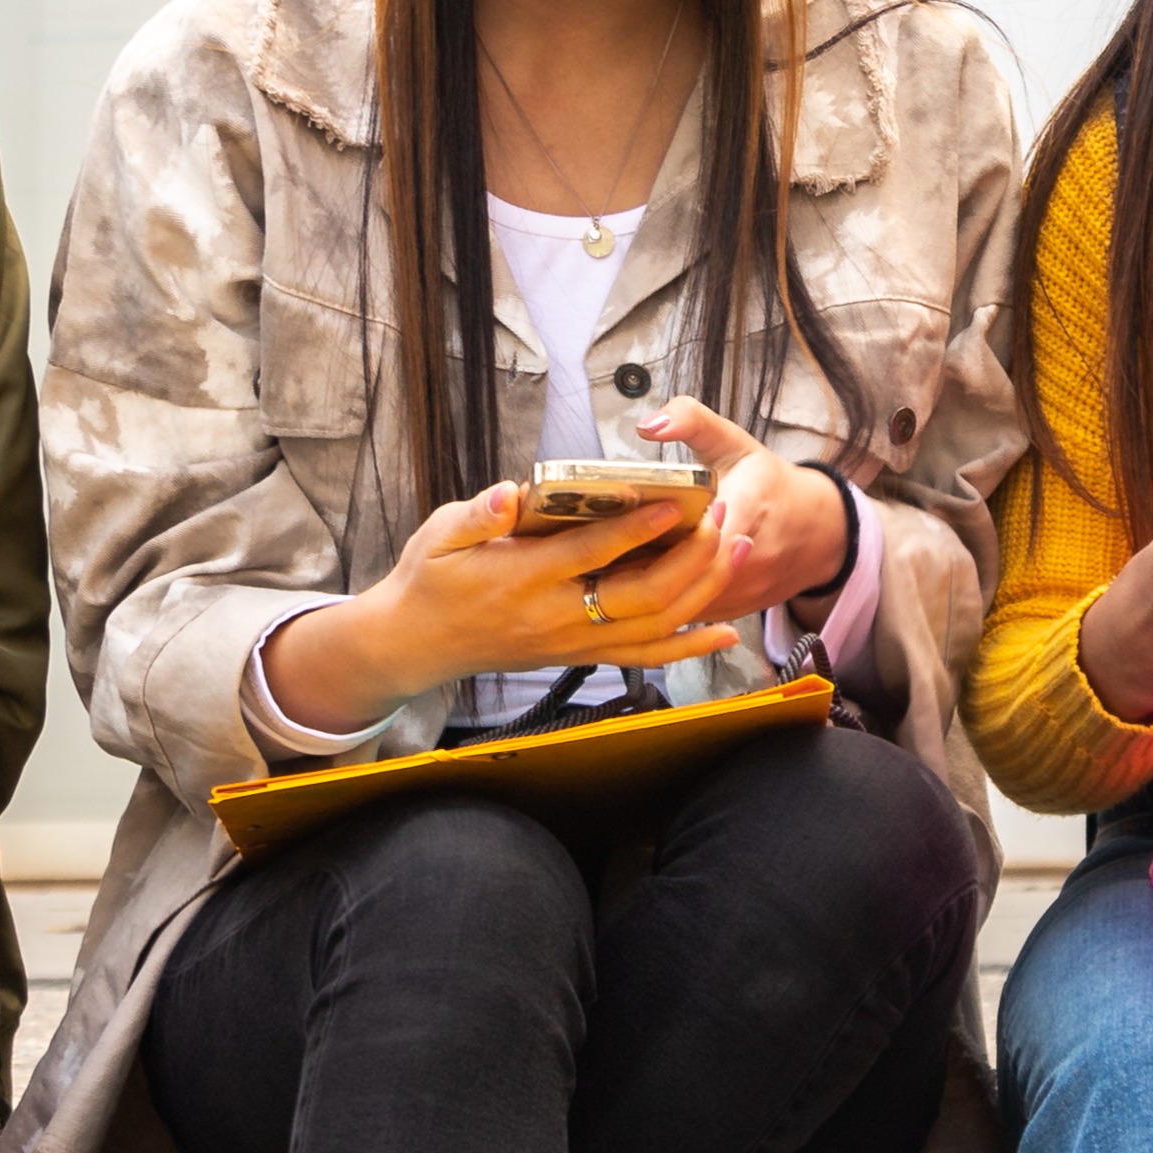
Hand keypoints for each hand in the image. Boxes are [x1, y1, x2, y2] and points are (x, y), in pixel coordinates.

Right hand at [258, 481, 743, 731]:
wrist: (414, 644)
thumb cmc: (429, 579)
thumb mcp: (438, 535)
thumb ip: (477, 515)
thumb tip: (508, 494)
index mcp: (520, 579)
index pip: (589, 554)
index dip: (635, 530)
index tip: (675, 504)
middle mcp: (554, 618)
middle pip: (639, 596)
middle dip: (690, 558)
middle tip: (723, 517)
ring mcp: (572, 644)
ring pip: (653, 628)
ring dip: (703, 591)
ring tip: (739, 549)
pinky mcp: (580, 656)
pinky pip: (645, 658)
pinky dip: (688, 647)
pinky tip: (725, 632)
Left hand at [623, 398, 856, 627]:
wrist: (819, 533)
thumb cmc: (766, 483)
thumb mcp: (733, 442)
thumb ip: (691, 421)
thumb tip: (647, 425)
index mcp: (749, 504)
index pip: (705, 529)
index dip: (666, 528)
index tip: (631, 518)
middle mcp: (750, 556)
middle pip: (686, 571)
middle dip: (642, 563)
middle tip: (601, 549)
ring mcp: (743, 590)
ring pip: (682, 601)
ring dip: (645, 588)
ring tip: (609, 569)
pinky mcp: (733, 612)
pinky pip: (688, 616)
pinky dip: (658, 605)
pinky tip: (631, 587)